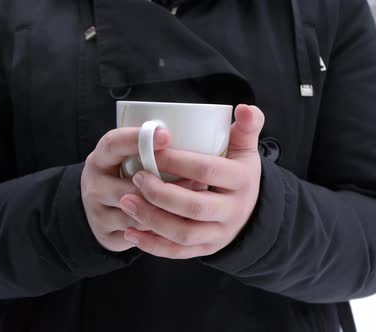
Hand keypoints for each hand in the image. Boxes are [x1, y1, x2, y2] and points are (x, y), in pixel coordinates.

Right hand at [81, 127, 205, 251]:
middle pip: (131, 188)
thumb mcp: (127, 156)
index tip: (167, 136)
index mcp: (100, 158)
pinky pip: (140, 234)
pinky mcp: (106, 235)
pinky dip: (162, 229)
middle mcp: (94, 185)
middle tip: (200, 180)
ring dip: (169, 210)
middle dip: (167, 188)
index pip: (114, 144)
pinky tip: (182, 221)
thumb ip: (149, 147)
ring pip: (139, 214)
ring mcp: (97, 213)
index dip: (138, 139)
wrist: (99, 207)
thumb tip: (195, 130)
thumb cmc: (124, 173)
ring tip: (199, 201)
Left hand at [119, 104, 264, 258]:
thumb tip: (245, 107)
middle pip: (194, 207)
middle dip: (160, 194)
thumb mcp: (245, 150)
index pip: (207, 170)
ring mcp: (219, 234)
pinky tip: (130, 233)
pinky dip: (152, 245)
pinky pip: (177, 252)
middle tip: (136, 178)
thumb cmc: (237, 173)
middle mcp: (233, 211)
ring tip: (126, 202)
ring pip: (183, 233)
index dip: (177, 162)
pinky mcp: (206, 250)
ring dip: (151, 220)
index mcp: (241, 181)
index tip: (152, 152)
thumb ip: (246, 128)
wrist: (250, 212)